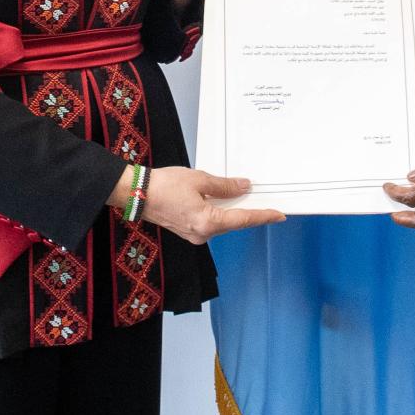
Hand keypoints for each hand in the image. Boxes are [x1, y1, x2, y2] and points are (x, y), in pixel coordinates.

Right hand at [140, 166, 284, 244]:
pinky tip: (224, 200)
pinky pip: (210, 221)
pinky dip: (219, 212)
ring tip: (245, 196)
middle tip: (266, 203)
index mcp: (207, 222)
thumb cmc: (164, 186)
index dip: (263, 216)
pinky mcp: (187, 230)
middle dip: (249, 211)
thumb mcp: (199, 180)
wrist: (135, 193)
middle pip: (234, 222)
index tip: (279, 215)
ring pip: (221, 222)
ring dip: (233, 210)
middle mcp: (202, 234)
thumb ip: (225, 186)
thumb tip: (244, 187)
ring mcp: (194, 235)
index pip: (243, 219)